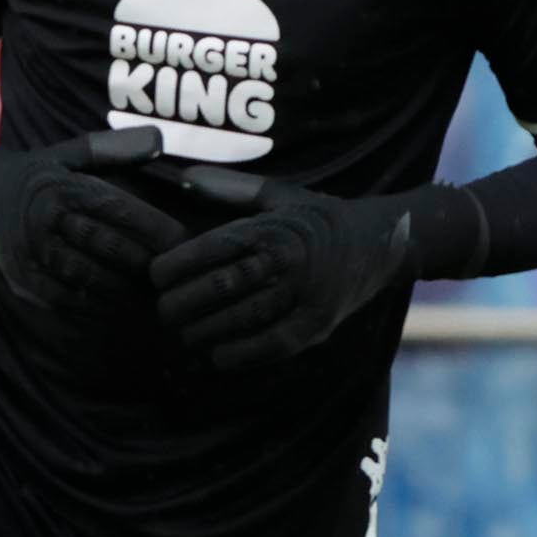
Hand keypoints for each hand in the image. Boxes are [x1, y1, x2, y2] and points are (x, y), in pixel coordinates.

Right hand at [0, 127, 187, 307]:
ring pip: (89, 277)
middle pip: (107, 246)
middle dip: (145, 262)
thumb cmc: (38, 173)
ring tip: (155, 294)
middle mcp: (45, 219)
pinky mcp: (23, 278)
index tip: (182, 238)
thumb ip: (113, 150)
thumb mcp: (70, 153)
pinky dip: (97, 305)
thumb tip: (159, 142)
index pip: (117, 209)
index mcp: (62, 187)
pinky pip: (66, 298)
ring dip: (126, 289)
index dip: (153, 226)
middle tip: (176, 272)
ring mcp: (31, 252)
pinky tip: (121, 307)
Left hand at [148, 167, 417, 370]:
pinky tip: (218, 357)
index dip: (178, 265)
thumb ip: (232, 191)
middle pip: (222, 286)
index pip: (214, 247)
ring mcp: (307, 293)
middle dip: (184, 303)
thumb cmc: (318, 218)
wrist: (380, 243)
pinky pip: (274, 344)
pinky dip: (242, 354)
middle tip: (163, 312)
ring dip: (206, 331)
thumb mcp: (280, 196)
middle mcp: (289, 259)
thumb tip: (186, 179)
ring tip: (184, 336)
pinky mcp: (320, 323)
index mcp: (274, 226)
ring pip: (244, 318)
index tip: (155, 276)